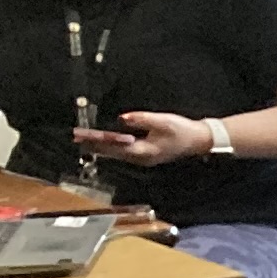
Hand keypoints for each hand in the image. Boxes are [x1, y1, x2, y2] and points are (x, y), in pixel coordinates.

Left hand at [78, 110, 214, 164]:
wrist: (199, 140)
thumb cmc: (183, 130)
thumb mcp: (162, 121)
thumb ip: (141, 119)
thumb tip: (122, 118)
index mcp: (144, 151)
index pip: (115, 145)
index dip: (97, 140)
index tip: (82, 135)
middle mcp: (141, 158)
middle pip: (113, 152)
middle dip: (95, 145)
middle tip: (77, 139)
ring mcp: (144, 159)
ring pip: (117, 154)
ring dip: (102, 148)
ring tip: (86, 142)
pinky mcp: (147, 155)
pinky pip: (124, 153)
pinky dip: (112, 148)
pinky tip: (106, 144)